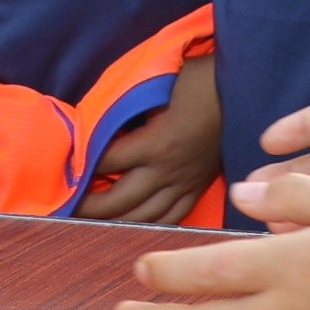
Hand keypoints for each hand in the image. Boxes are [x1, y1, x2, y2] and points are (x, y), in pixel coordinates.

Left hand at [76, 51, 224, 222]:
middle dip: (88, 207)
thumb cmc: (200, 79)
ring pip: (144, 216)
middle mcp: (169, 170)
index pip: (107, 162)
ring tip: (89, 226)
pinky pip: (173, 217)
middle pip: (119, 200)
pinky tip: (133, 230)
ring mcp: (185, 183)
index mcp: (156, 143)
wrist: (247, 87)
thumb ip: (129, 110)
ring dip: (114, 222)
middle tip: (64, 210)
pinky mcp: (199, 187)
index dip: (81, 167)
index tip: (63, 172)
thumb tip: (98, 126)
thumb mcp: (158, 85)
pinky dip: (149, 226)